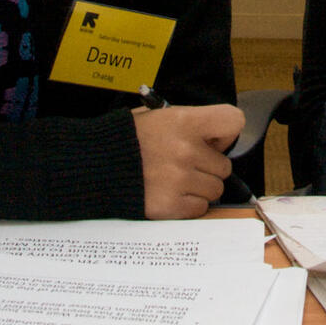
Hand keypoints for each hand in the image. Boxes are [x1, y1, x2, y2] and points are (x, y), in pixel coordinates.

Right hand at [132, 103, 242, 218]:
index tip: (213, 140)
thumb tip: (215, 138)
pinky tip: (169, 193)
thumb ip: (189, 123)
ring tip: (174, 179)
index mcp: (183, 121)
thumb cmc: (125, 140)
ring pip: (214, 189)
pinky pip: (200, 208)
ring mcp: (179, 180)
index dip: (226, 133)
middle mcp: (185, 150)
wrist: (93, 166)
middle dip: (208, 166)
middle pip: (224, 165)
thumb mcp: (155, 116)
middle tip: (185, 164)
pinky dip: (188, 204)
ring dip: (199, 187)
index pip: (232, 121)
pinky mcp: (171, 206)